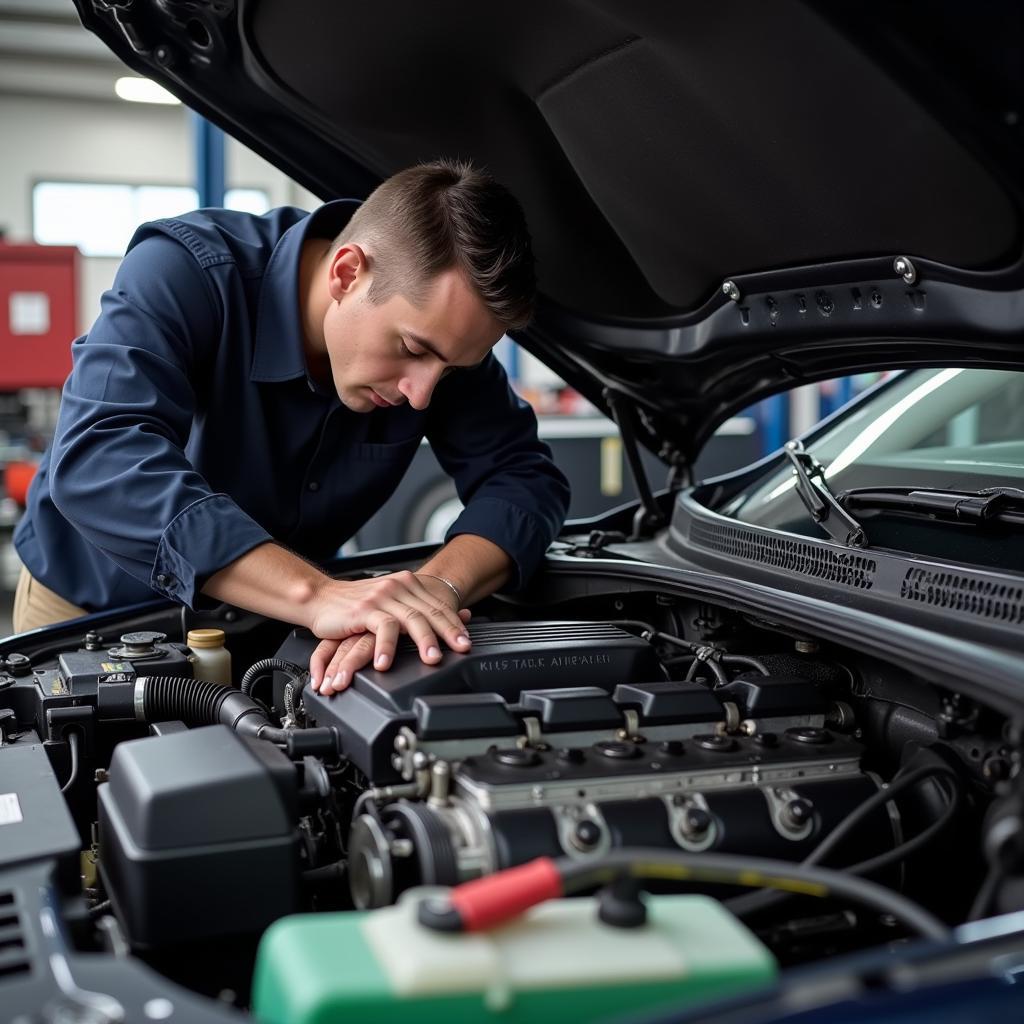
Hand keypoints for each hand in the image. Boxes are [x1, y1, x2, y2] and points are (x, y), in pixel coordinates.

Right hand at [308, 571, 471, 693]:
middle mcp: (398, 587)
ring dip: (424, 641)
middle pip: (430, 611)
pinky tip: (389, 662)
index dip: (455, 624)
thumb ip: (415, 609)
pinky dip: (387, 647)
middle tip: (461, 649)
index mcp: (407, 584)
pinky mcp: (364, 610)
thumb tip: (452, 616)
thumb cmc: (356, 605)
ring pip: (411, 619)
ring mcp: (381, 597)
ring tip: (432, 659)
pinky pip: (382, 628)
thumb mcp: (390, 603)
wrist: (320, 598)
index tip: (467, 641)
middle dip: (449, 632)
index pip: (438, 605)